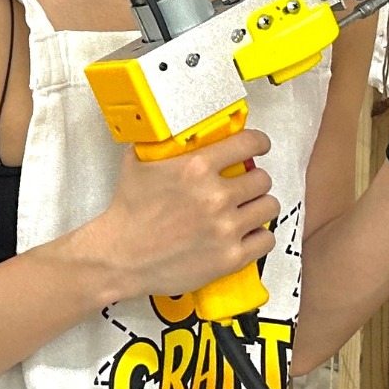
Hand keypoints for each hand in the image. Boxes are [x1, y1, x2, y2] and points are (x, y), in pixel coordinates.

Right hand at [73, 128, 278, 311]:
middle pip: (262, 178)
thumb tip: (172, 131)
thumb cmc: (128, 213)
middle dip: (254, 179)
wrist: (120, 256)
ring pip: (268, 207)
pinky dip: (259, 236)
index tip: (259, 146)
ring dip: (259, 206)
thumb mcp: (138, 163)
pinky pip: (266, 240)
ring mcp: (225, 228)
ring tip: (247, 209)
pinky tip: (247, 234)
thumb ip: (162, 144)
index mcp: (196, 167)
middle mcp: (216, 196)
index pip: (249, 143)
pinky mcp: (229, 257)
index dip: (259, 143)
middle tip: (244, 185)